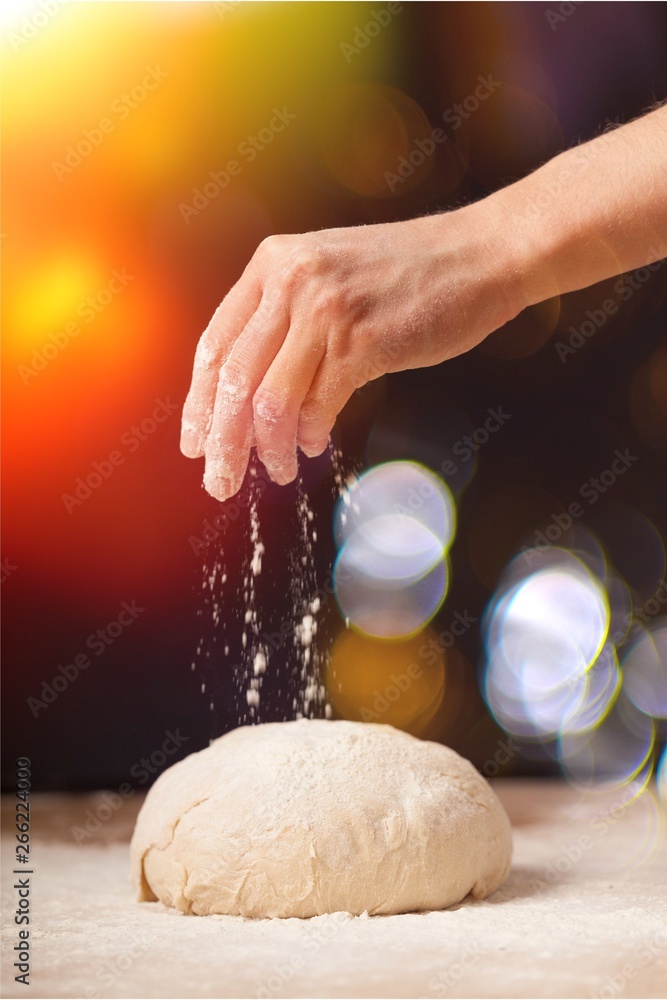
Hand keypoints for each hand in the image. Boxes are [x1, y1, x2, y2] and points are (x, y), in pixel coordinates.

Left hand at [180, 208, 520, 500]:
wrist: (481, 255)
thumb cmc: (408, 277)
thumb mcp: (329, 275)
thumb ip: (286, 318)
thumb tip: (251, 396)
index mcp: (272, 263)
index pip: (214, 345)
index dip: (199, 403)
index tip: (196, 445)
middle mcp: (290, 280)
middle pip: (232, 379)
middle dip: (222, 441)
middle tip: (220, 481)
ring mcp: (326, 308)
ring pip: (268, 399)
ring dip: (267, 448)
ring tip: (278, 472)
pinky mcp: (363, 340)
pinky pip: (317, 405)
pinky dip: (309, 434)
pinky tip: (314, 445)